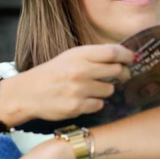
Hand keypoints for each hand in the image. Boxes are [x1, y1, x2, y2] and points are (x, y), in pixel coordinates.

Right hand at [6, 44, 134, 125]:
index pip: (113, 52)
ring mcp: (79, 89)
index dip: (127, 55)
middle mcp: (80, 71)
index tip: (132, 59)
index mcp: (79, 54)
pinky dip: (95, 103)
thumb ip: (94, 56)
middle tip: (123, 75)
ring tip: (93, 88)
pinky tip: (84, 99)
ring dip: (107, 90)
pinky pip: (99, 104)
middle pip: (117, 70)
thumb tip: (123, 57)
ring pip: (110, 90)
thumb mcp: (70, 57)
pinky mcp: (77, 106)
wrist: (27, 93)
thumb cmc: (52, 73)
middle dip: (124, 74)